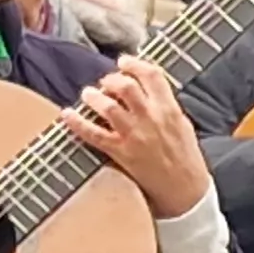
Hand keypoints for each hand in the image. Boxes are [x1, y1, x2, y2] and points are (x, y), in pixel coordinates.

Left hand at [63, 58, 209, 217]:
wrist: (185, 191)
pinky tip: (67, 114)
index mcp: (169, 109)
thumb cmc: (186, 158)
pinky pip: (93, 134)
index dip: (134, 64)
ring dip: (93, 96)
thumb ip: (165, 106)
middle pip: (125, 86)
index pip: (151, 75)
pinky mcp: (121, 152)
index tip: (124, 61)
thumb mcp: (182, 125)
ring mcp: (134, 135)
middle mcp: (151, 119)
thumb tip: (146, 90)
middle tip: (106, 82)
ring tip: (88, 94)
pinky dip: (77, 122)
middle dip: (111, 79)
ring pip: (107, 106)